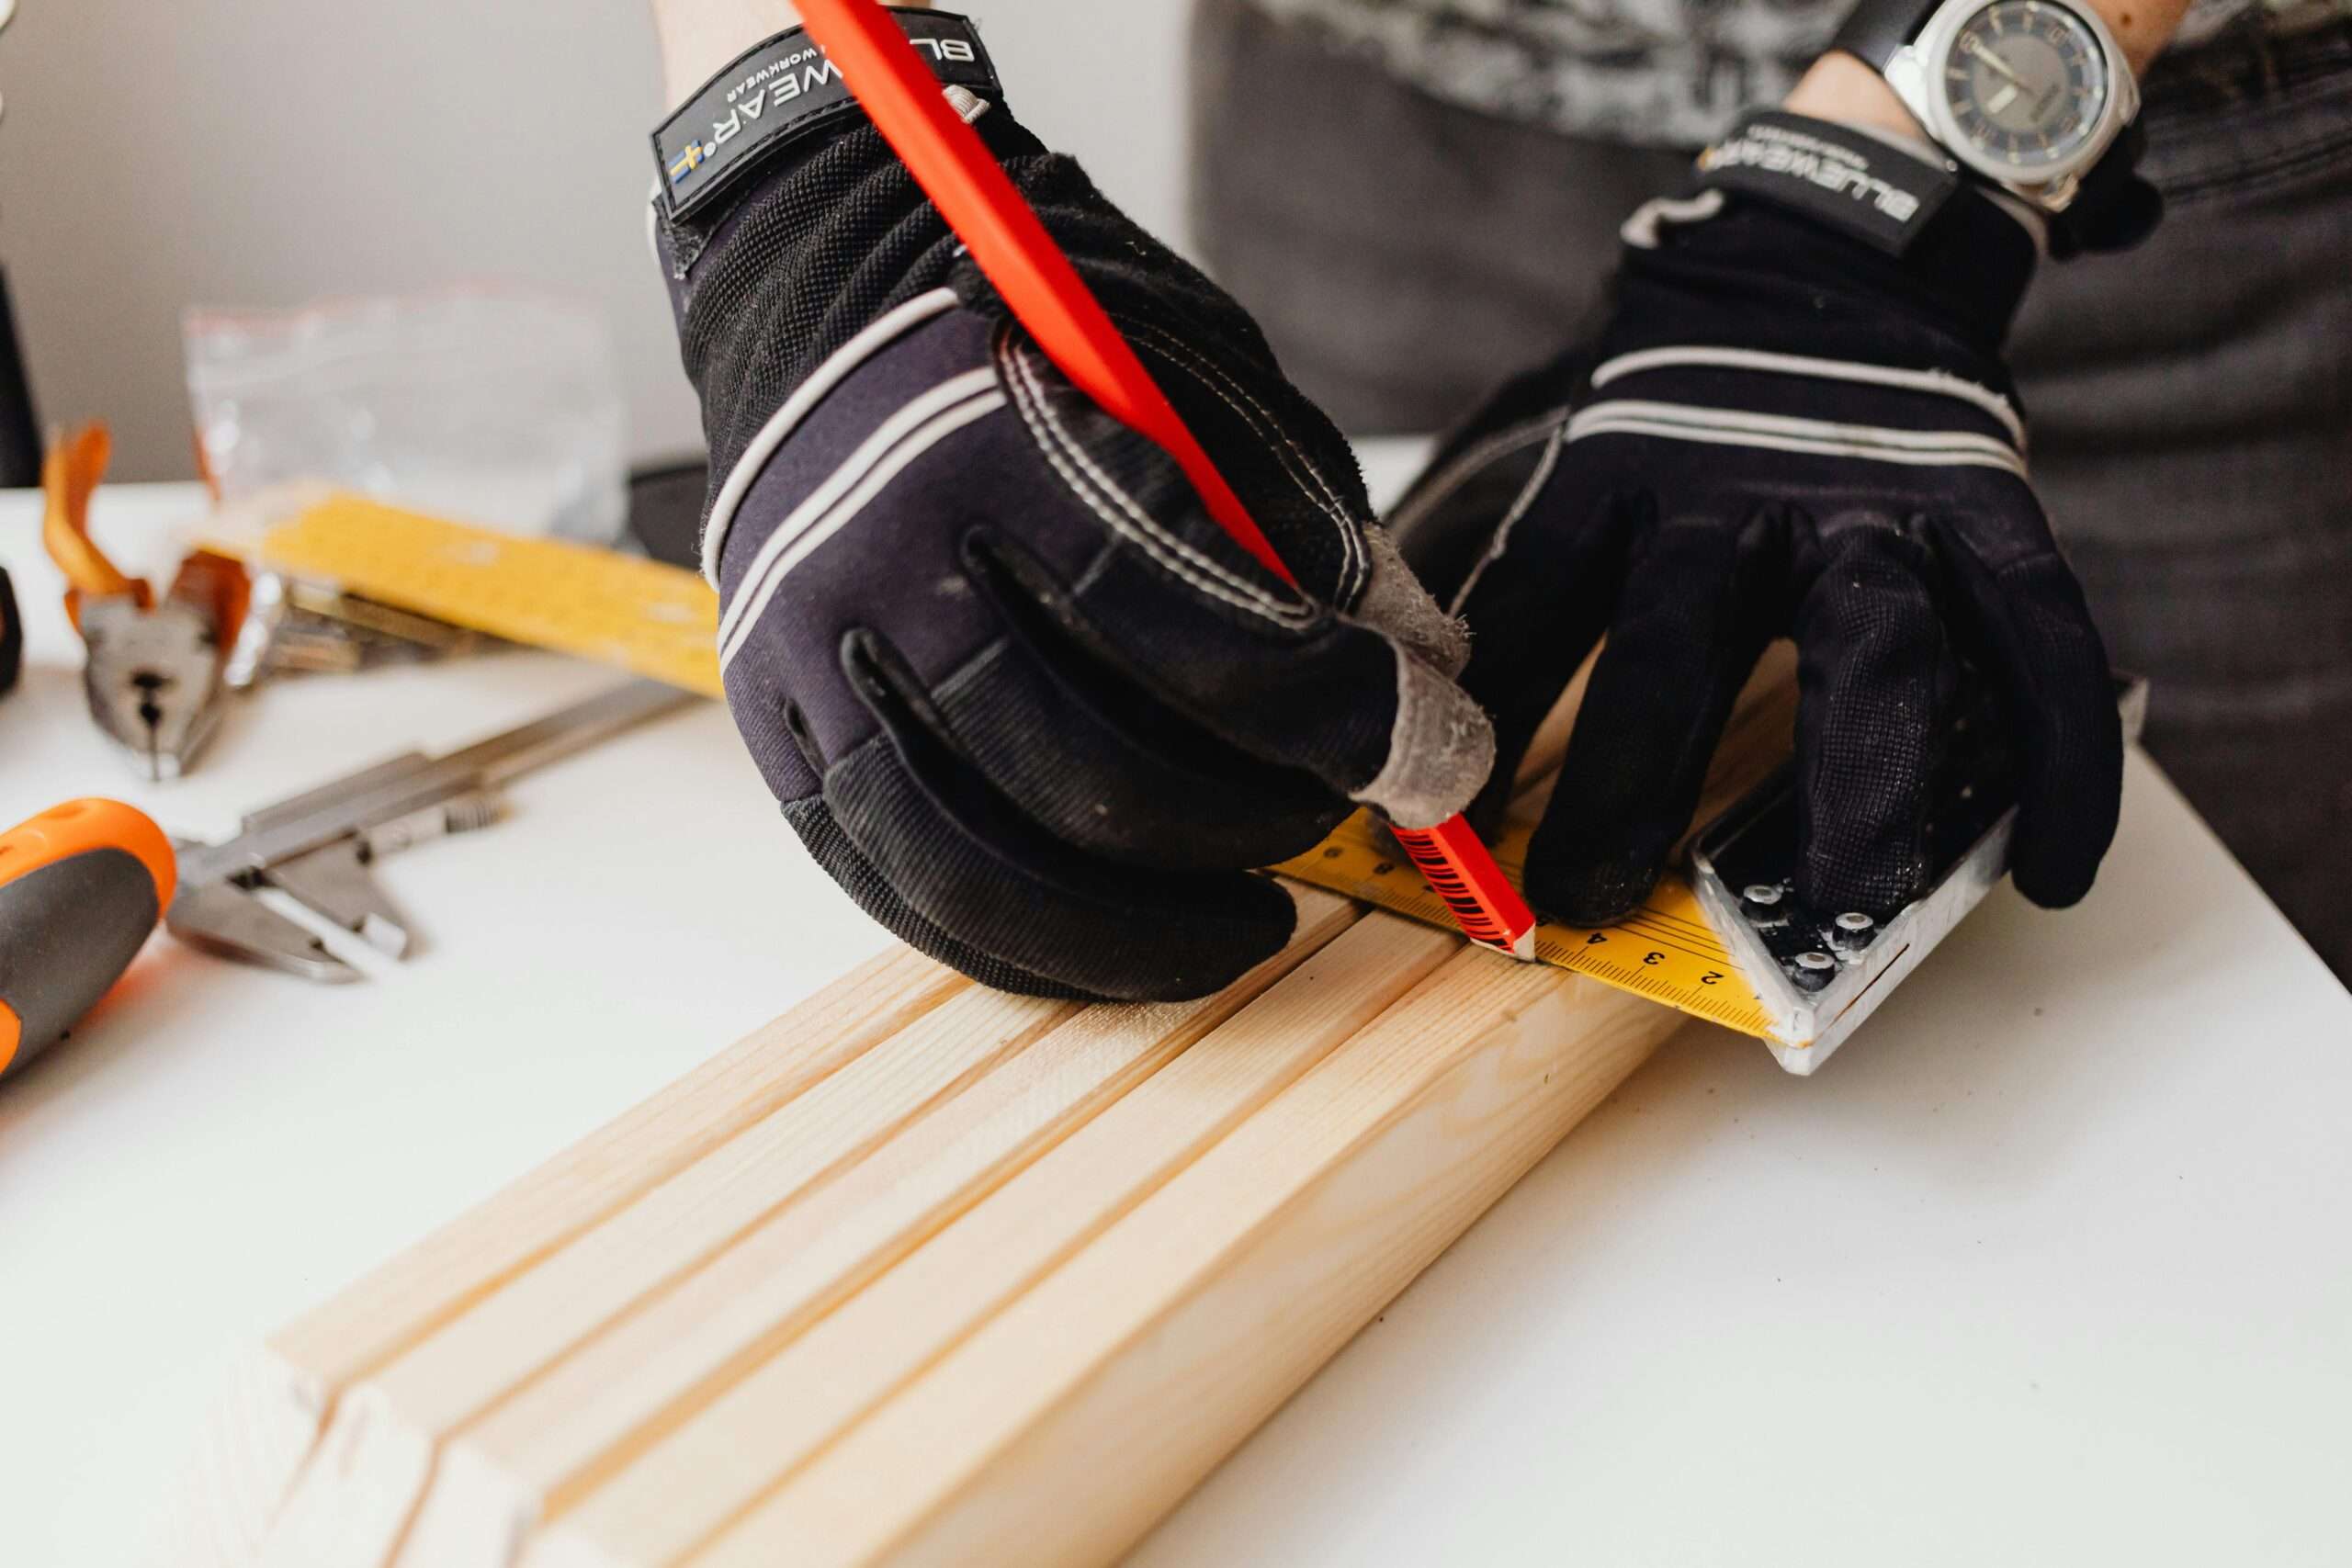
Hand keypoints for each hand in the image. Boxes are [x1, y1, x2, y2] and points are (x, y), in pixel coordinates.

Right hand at [660, 109, 1487, 1000]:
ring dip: (1148, 932)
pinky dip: (1034, 946)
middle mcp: (879, 565)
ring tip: (1252, 918)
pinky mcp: (778, 738)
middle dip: (1263, 823)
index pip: (1201, 636)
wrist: (817, 296)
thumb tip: (1421, 668)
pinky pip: (903, 894)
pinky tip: (1128, 940)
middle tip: (1345, 812)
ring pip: (985, 872)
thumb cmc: (1024, 328)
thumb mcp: (1192, 371)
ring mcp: (806, 665)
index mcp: (994, 447)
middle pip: (1099, 776)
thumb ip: (1301, 522)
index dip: (1348, 721)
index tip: (1443, 757)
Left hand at [1392, 140, 2122, 926]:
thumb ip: (1541, 570)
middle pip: (1675, 647)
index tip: (1440, 830)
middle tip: (1592, 897)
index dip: (1485, 723)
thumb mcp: (1594, 450)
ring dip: (1859, 784)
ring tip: (1846, 897)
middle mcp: (1733, 490)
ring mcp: (1869, 499)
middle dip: (1632, 784)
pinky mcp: (1982, 505)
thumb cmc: (1690, 399)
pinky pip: (2036, 641)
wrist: (1830, 245)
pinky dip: (2059, 759)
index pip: (1526, 603)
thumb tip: (1432, 701)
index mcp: (1614, 473)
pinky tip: (2051, 870)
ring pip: (1871, 652)